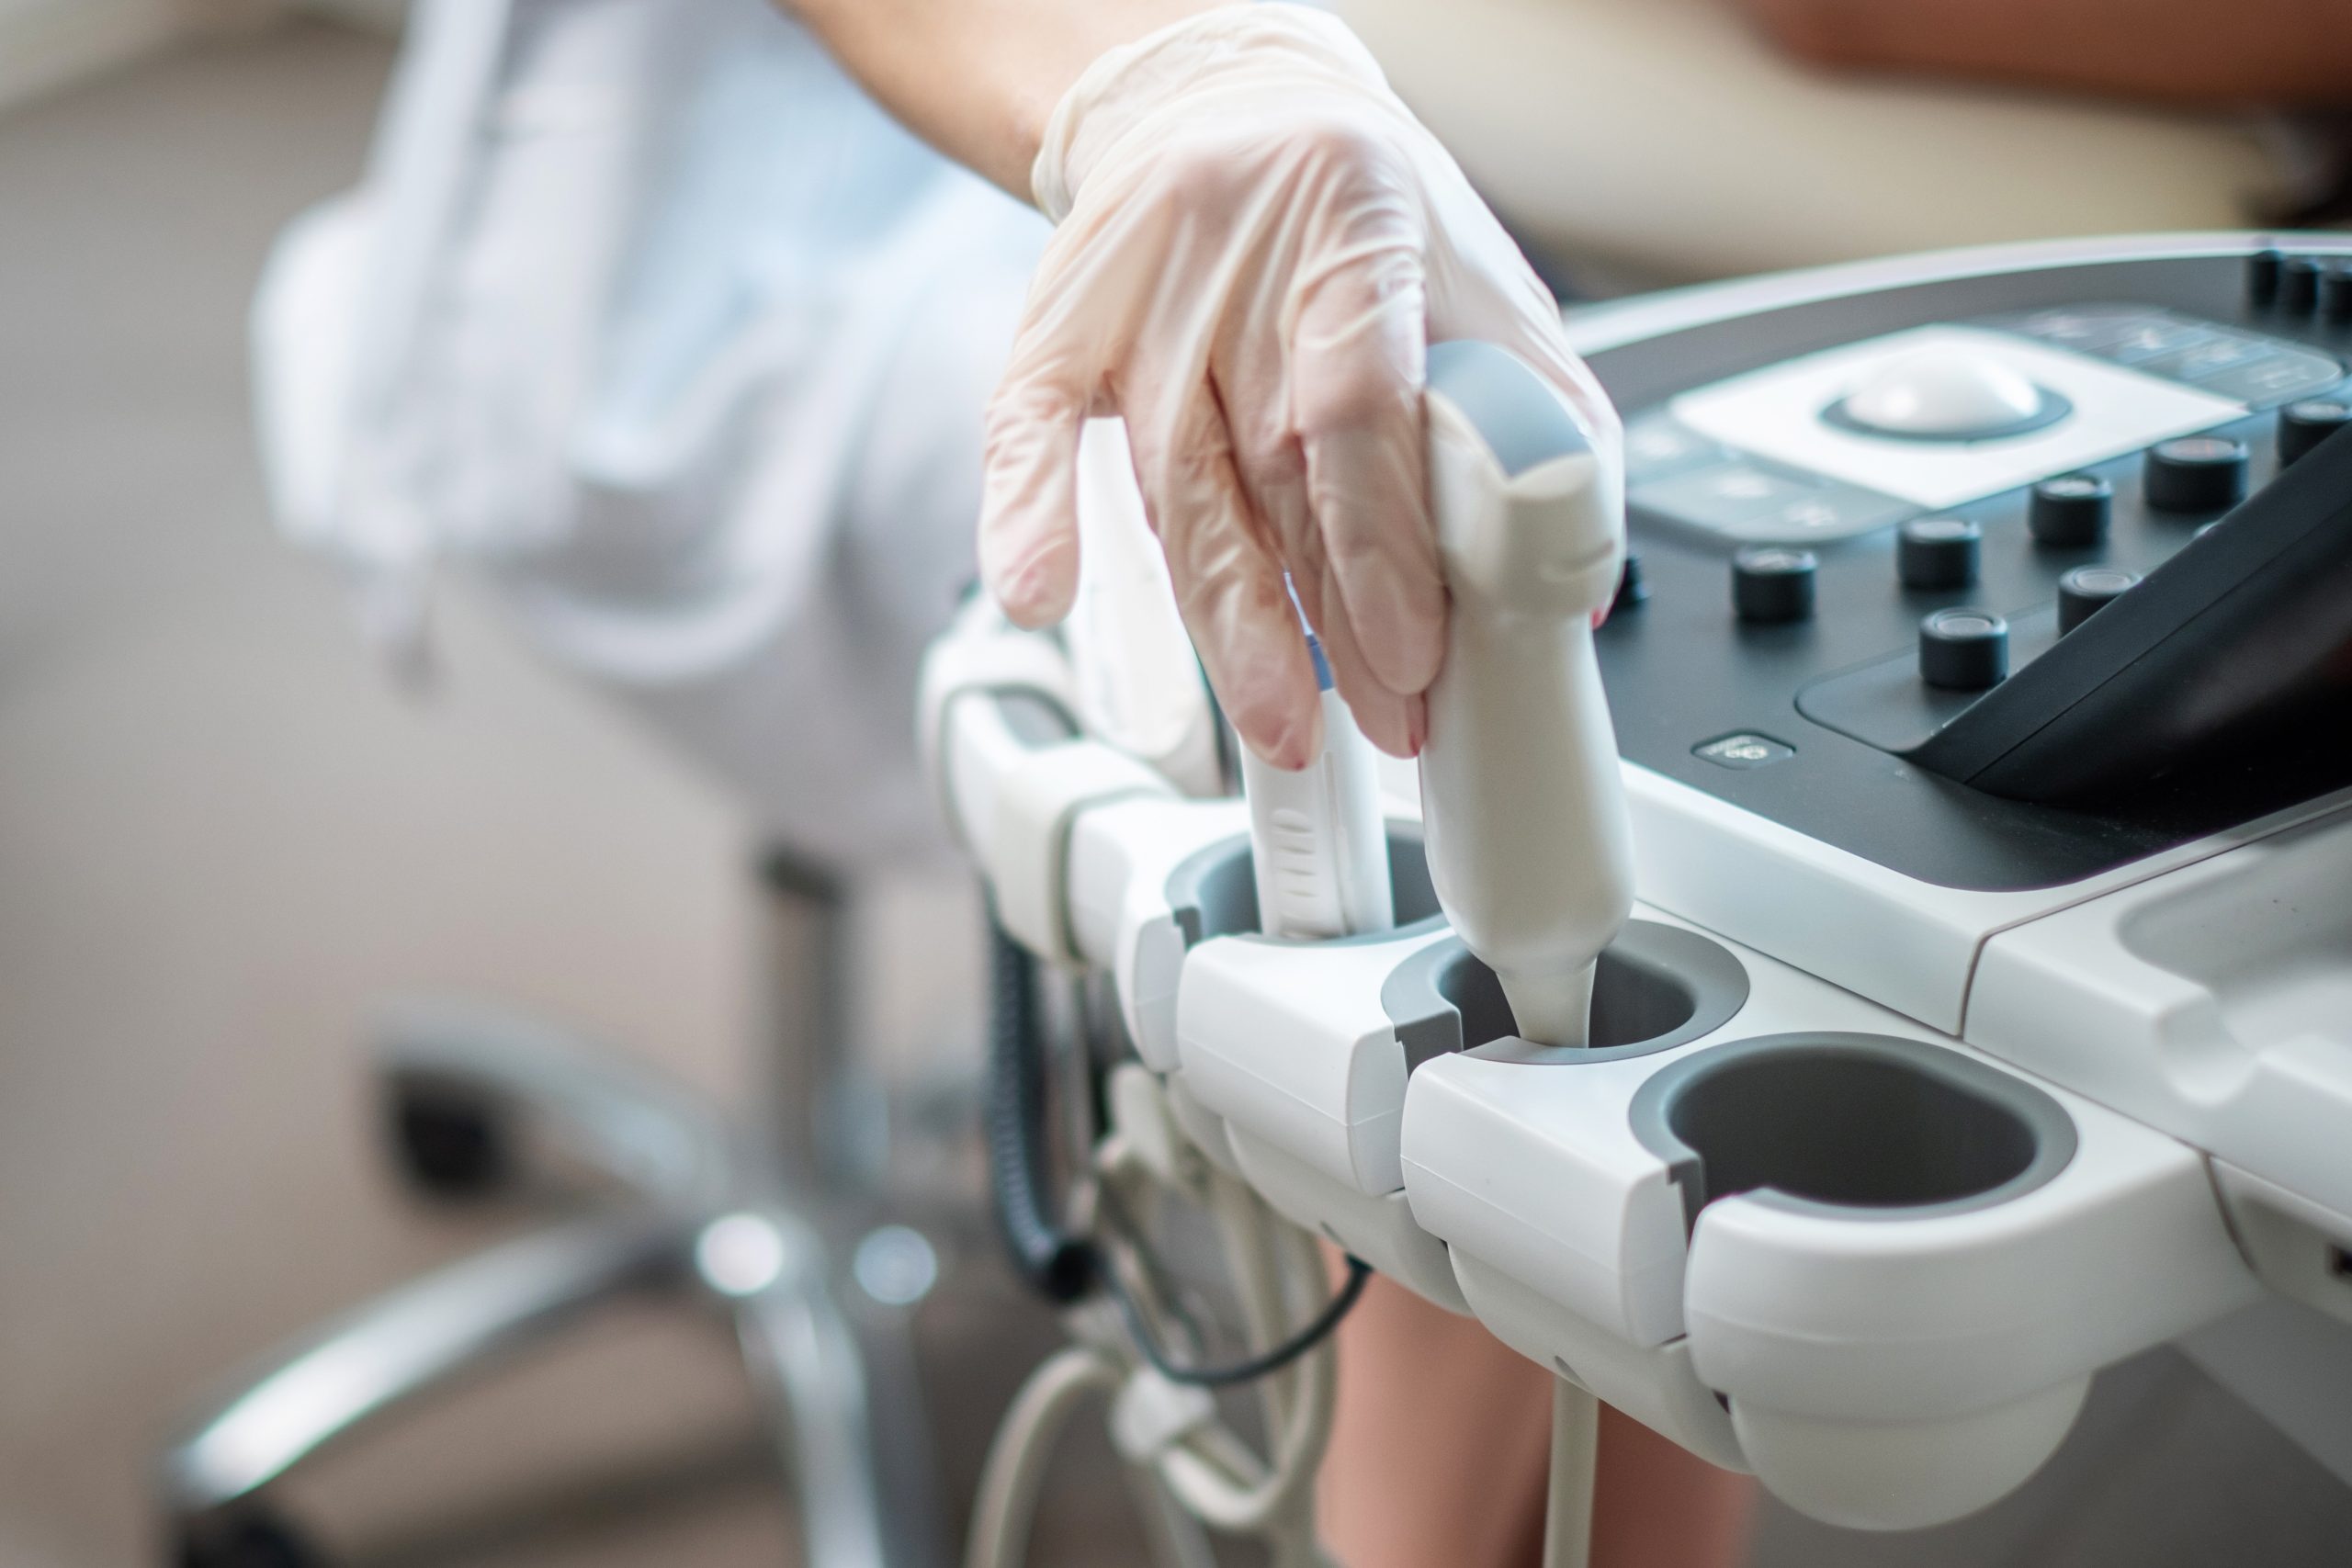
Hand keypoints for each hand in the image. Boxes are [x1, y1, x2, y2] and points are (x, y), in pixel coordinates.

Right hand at [976, 4, 1613, 767]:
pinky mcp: (1065, 326)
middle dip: (1332, 621)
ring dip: (1227, 622)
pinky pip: (1031, 428)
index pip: (1359, 405)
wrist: (1224, 108)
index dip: (1383, 543)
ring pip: (1180, 487)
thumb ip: (1536, 409)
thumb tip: (1567, 578)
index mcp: (1358, 221)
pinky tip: (1038, 596)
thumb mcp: (1476, 275)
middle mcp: (1239, 259)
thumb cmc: (1358, 211)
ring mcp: (1141, 297)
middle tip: (1378, 718)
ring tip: (1278, 723)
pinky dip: (1028, 513)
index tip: (1411, 649)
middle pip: (1276, 472)